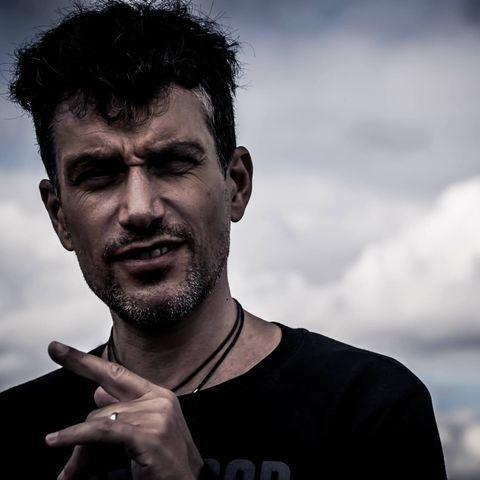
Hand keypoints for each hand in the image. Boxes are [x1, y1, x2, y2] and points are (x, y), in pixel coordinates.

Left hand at [45, 341, 203, 479]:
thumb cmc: (164, 464)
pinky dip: (76, 435)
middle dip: (80, 431)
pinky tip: (57, 439)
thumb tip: (98, 392)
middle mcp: (159, 399)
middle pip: (101, 405)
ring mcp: (156, 414)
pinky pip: (103, 429)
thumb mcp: (143, 433)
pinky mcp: (149, 433)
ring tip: (73, 475)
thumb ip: (121, 411)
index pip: (116, 372)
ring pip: (100, 419)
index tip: (57, 348)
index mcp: (158, 395)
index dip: (84, 361)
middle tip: (61, 454)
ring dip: (82, 448)